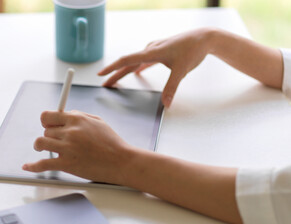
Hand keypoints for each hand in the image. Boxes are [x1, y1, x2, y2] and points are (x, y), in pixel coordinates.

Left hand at [22, 110, 130, 184]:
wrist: (121, 161)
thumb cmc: (112, 142)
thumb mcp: (97, 121)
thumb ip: (80, 115)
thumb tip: (64, 113)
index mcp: (76, 119)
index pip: (48, 115)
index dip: (46, 121)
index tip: (47, 125)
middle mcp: (70, 131)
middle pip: (45, 131)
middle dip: (50, 135)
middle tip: (57, 141)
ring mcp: (67, 148)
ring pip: (41, 143)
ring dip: (41, 146)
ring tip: (43, 149)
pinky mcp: (66, 164)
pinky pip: (43, 164)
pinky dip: (33, 166)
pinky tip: (27, 166)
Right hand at [98, 28, 214, 106]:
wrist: (204, 38)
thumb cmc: (193, 50)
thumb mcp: (181, 71)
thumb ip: (171, 88)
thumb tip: (165, 104)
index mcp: (151, 52)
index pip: (126, 61)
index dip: (112, 68)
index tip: (101, 75)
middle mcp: (150, 50)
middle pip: (127, 63)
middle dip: (114, 74)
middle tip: (104, 84)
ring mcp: (155, 50)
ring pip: (135, 62)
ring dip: (125, 71)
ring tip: (116, 80)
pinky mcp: (161, 51)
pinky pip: (145, 60)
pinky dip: (138, 67)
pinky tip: (138, 72)